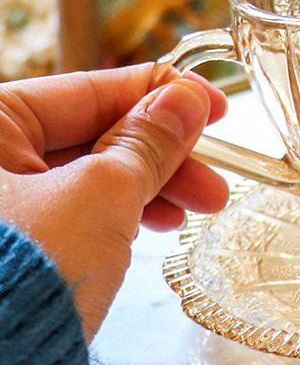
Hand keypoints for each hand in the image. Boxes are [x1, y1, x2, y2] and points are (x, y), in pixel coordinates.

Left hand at [0, 63, 228, 339]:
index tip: (213, 104)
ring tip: (200, 209)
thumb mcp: (102, 194)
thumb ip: (149, 141)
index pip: (89, 90)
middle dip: (164, 155)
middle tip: (215, 176)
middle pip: (93, 134)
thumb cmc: (26, 274)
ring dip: (152, 185)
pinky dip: (122, 211)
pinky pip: (77, 209)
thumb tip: (187, 99)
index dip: (162, 94)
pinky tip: (159, 222)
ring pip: (91, 175)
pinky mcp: (12, 244)